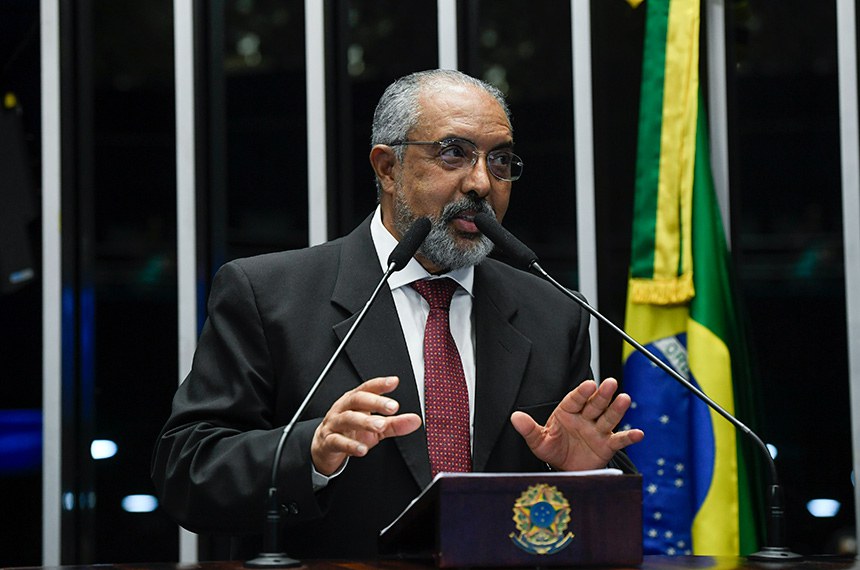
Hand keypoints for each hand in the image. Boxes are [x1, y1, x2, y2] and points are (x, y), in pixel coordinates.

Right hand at [311, 376, 421, 474]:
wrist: (324, 447)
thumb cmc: (350, 432)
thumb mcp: (375, 428)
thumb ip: (394, 423)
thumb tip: (416, 420)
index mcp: (354, 401)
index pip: (367, 388)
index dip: (380, 384)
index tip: (394, 382)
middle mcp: (343, 409)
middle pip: (357, 400)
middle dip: (375, 402)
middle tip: (393, 407)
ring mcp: (334, 424)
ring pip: (347, 419)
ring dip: (364, 422)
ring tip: (380, 426)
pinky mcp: (328, 441)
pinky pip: (337, 441)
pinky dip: (350, 445)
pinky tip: (362, 449)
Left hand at [510, 378, 643, 471]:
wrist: (564, 469)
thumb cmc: (552, 449)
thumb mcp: (538, 441)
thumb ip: (529, 429)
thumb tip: (515, 417)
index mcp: (567, 412)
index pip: (575, 399)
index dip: (582, 392)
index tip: (589, 384)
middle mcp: (585, 418)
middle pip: (594, 404)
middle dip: (602, 394)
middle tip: (610, 383)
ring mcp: (597, 430)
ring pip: (608, 417)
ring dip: (617, 409)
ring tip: (625, 399)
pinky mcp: (607, 445)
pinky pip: (619, 440)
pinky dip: (629, 437)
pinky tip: (639, 433)